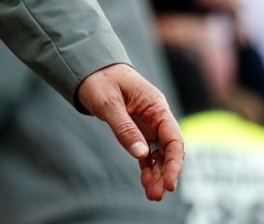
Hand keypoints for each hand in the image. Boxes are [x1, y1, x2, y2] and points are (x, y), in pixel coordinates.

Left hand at [77, 62, 183, 200]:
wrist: (89, 68)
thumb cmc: (100, 79)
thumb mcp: (108, 102)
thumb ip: (124, 127)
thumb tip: (141, 154)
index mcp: (156, 106)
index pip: (174, 138)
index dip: (174, 162)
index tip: (169, 182)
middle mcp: (157, 117)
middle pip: (169, 150)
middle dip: (165, 173)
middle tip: (156, 195)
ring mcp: (148, 125)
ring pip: (159, 154)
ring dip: (157, 174)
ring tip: (152, 196)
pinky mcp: (137, 130)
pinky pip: (147, 153)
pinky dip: (147, 168)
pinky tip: (146, 184)